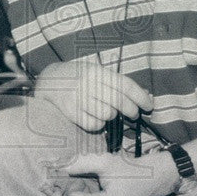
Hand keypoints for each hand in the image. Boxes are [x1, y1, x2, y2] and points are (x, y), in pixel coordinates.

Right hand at [34, 60, 152, 132]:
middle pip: (119, 101)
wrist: (47, 80)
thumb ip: (117, 82)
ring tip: (107, 111)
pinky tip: (95, 117)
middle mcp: (88, 83)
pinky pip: (94, 124)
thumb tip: (145, 94)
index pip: (125, 85)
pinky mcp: (70, 112)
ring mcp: (78, 98)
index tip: (149, 106)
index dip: (141, 97)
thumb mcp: (96, 72)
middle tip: (133, 114)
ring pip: (108, 114)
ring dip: (112, 116)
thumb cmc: (77, 76)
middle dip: (131, 110)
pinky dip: (99, 124)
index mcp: (97, 71)